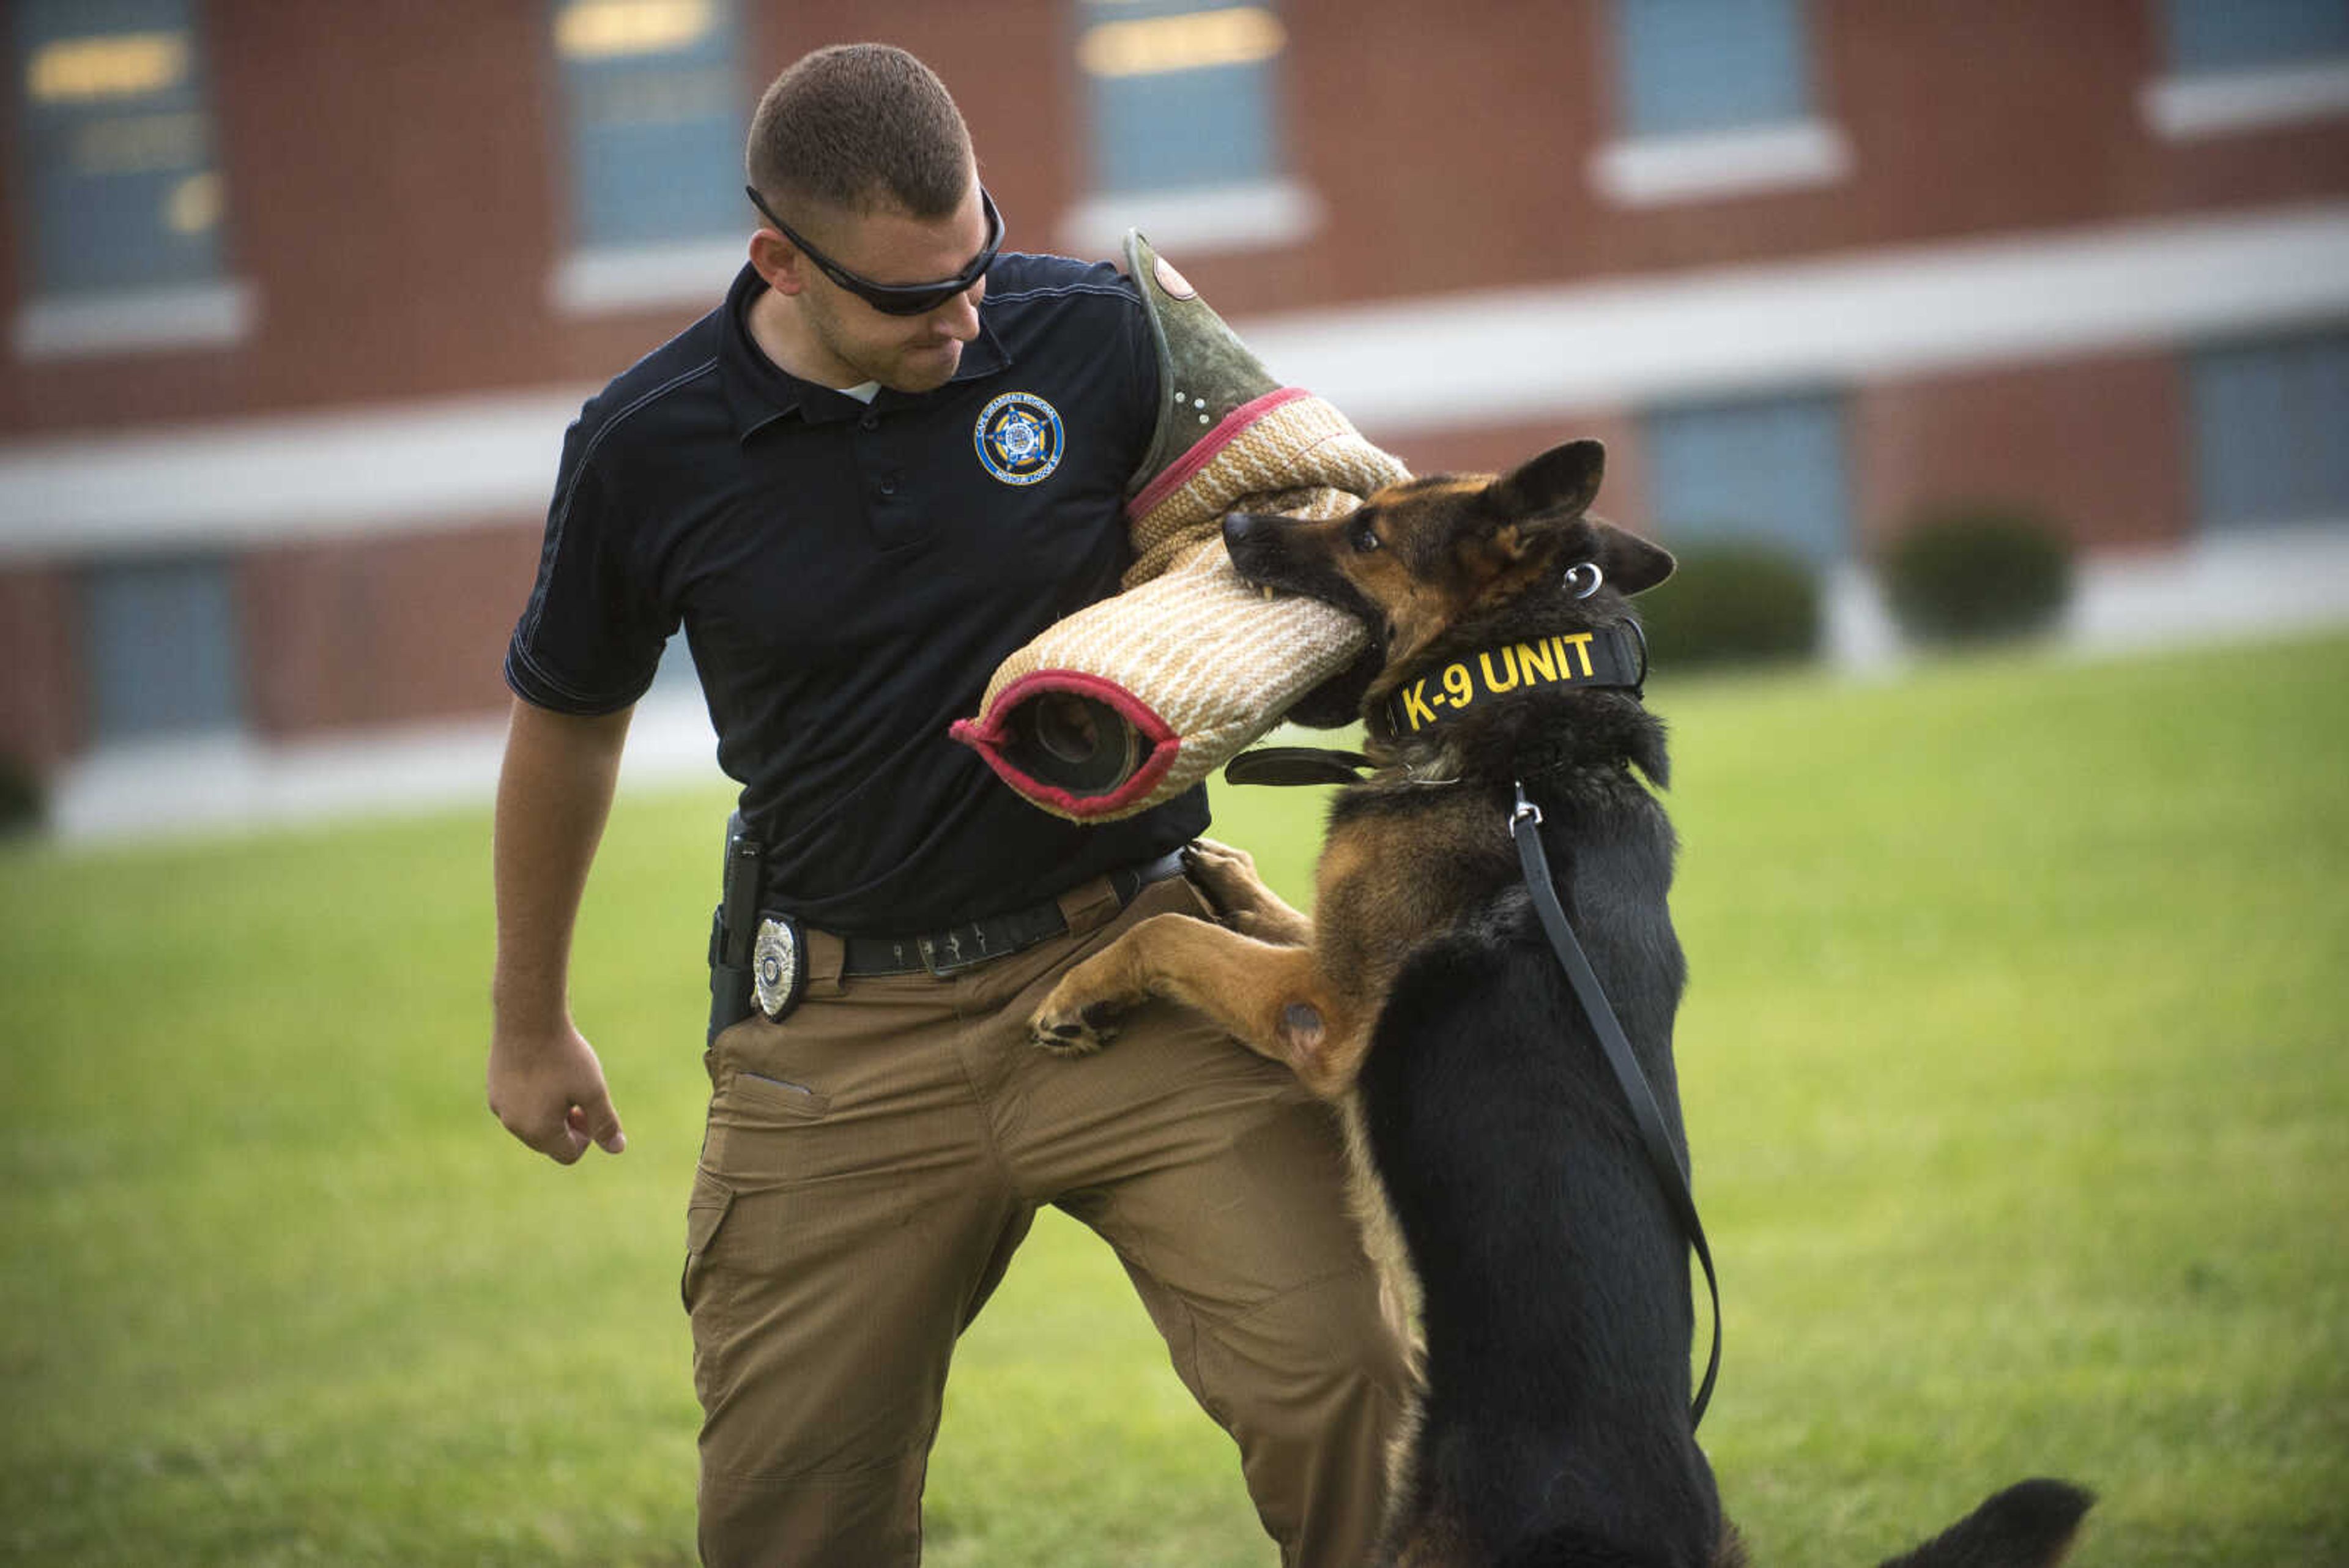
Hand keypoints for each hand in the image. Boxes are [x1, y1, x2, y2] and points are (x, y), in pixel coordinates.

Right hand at [487, 1021, 626, 1163]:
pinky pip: (518, 1106)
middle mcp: (513, 1125)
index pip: (568, 1155)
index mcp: (538, 1132)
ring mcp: (499, 1107)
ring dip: (550, 1112)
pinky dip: (534, 1097)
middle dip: (567, 1126)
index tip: (591, 1108)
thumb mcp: (592, 1090)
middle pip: (548, 1142)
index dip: (587, 1137)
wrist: (528, 1017)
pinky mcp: (493, 1089)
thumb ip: (605, 1122)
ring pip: (532, 1123)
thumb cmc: (564, 1055)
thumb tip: (617, 1149)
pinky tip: (544, 1071)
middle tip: (579, 1095)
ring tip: (562, 1082)